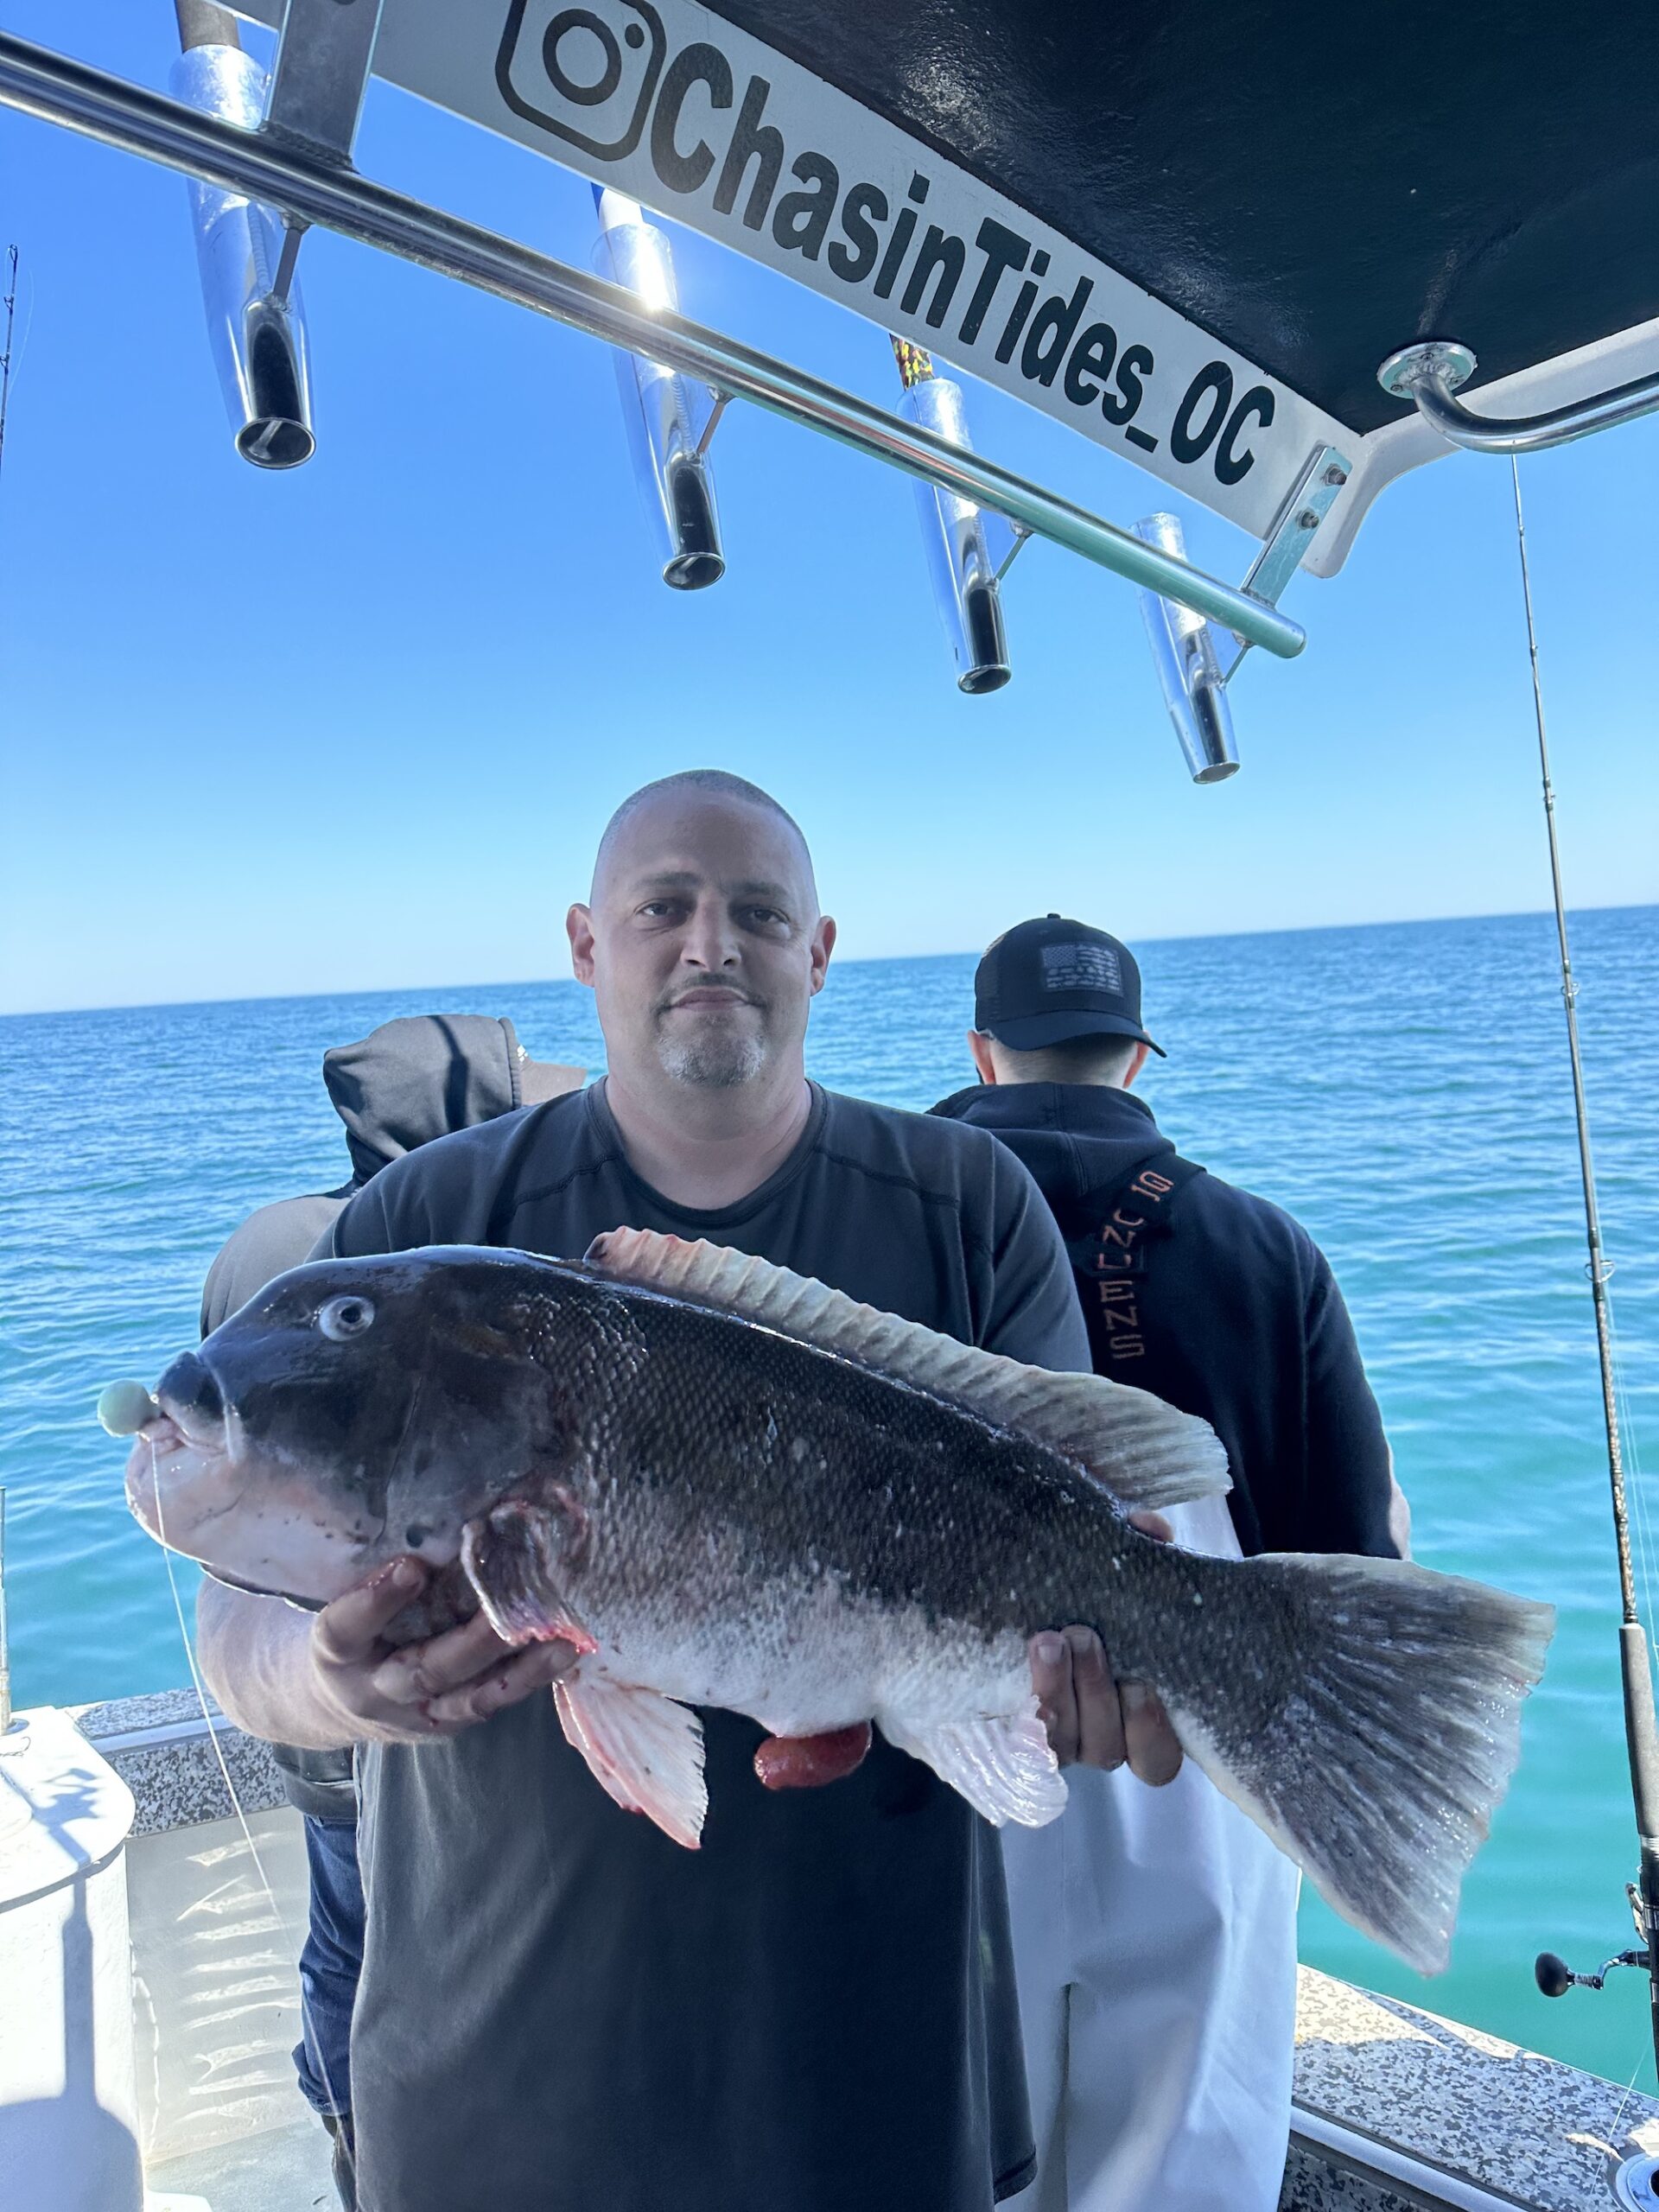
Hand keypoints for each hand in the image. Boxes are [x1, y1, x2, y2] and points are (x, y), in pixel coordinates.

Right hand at [310, 1557, 580, 1742]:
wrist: (339, 1702)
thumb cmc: (352, 1628)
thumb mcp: (341, 1599)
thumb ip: (374, 1571)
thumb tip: (434, 1511)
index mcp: (335, 1651)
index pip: (345, 1629)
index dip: (376, 1600)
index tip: (411, 1565)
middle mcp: (375, 1690)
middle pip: (423, 1672)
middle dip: (472, 1642)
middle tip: (512, 1608)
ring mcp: (417, 1714)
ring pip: (470, 1697)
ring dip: (521, 1670)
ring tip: (563, 1642)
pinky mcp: (449, 1723)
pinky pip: (491, 1702)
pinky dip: (529, 1678)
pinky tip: (564, 1652)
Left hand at [1029, 1510, 1182, 1785]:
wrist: (1005, 1606)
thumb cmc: (1085, 1596)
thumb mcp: (1114, 1572)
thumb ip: (1139, 1552)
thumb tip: (1151, 1529)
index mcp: (1134, 1717)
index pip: (1157, 1760)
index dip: (1152, 1733)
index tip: (1142, 1685)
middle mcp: (1095, 1737)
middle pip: (1107, 1748)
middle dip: (1097, 1693)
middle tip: (1084, 1636)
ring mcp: (1051, 1738)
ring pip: (1061, 1742)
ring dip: (1056, 1691)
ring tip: (1047, 1639)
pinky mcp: (1009, 1728)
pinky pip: (1015, 1736)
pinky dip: (1021, 1701)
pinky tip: (1019, 1659)